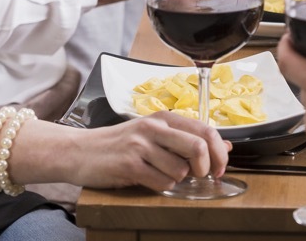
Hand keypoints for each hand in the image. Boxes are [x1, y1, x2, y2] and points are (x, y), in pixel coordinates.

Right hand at [78, 111, 229, 190]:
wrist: (80, 150)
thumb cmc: (119, 144)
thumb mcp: (154, 134)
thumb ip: (187, 138)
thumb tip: (225, 146)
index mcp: (163, 118)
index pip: (206, 130)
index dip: (219, 153)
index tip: (219, 168)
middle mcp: (154, 128)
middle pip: (198, 147)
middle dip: (205, 168)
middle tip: (200, 177)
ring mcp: (141, 146)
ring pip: (180, 170)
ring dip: (177, 180)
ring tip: (161, 175)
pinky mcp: (130, 164)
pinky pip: (161, 183)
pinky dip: (161, 187)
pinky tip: (148, 179)